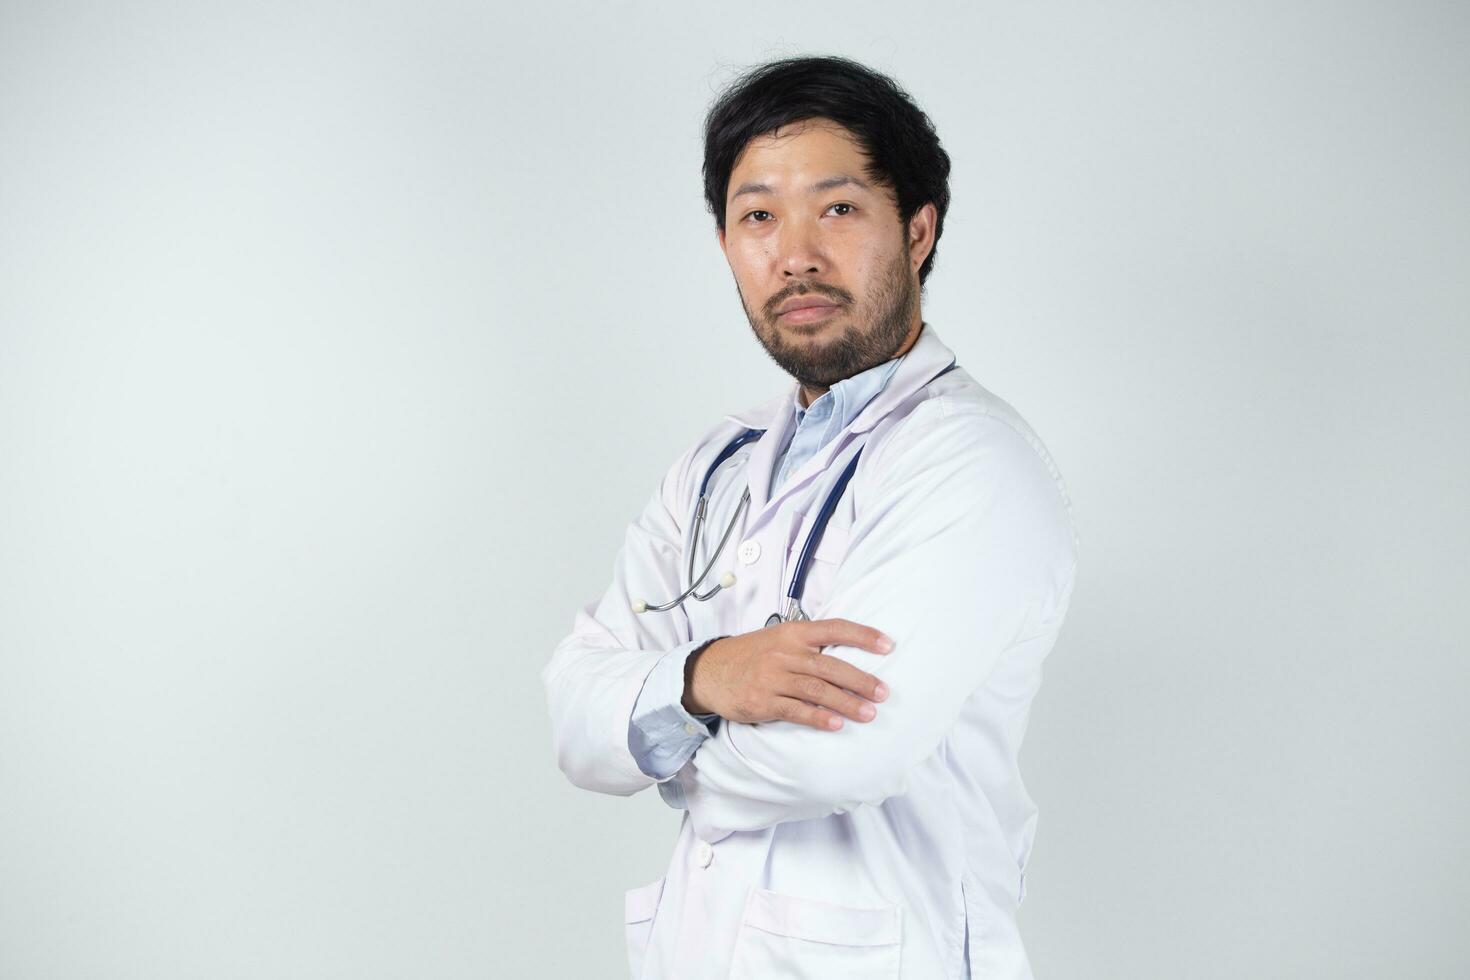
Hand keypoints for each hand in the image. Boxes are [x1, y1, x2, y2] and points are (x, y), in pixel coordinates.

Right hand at [682, 619, 893, 730]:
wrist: (708, 672)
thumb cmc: (751, 656)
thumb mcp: (778, 639)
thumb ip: (809, 644)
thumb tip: (849, 654)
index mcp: (793, 633)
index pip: (835, 628)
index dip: (863, 636)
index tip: (888, 645)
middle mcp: (785, 652)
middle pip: (830, 665)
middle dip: (861, 680)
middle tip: (883, 692)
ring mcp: (773, 677)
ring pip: (817, 689)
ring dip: (846, 703)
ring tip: (869, 713)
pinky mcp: (763, 701)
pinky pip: (796, 710)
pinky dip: (818, 718)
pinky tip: (836, 725)